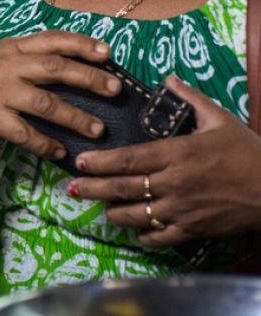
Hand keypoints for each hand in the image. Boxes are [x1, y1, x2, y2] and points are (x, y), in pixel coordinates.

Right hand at [0, 31, 115, 158]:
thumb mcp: (1, 58)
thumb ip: (32, 57)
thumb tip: (80, 64)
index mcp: (13, 48)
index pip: (52, 39)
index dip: (81, 44)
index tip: (108, 52)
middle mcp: (7, 66)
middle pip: (54, 68)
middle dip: (89, 78)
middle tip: (116, 90)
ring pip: (44, 103)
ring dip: (74, 117)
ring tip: (97, 129)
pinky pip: (22, 132)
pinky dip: (44, 143)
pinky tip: (59, 151)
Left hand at [69, 75, 260, 246]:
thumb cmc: (248, 152)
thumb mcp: (220, 119)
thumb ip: (190, 98)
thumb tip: (168, 77)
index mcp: (177, 154)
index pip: (128, 160)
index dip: (100, 163)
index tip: (80, 161)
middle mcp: (174, 183)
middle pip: (122, 189)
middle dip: (92, 188)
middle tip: (72, 188)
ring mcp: (182, 209)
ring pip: (135, 216)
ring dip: (113, 212)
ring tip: (101, 206)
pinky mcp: (194, 229)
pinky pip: (158, 237)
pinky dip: (142, 234)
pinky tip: (135, 228)